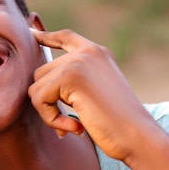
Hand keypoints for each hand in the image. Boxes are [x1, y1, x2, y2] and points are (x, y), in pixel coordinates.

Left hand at [29, 29, 162, 161]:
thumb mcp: (95, 94)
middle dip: (48, 102)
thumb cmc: (118, 124)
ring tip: (73, 125)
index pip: (65, 38)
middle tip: (69, 123)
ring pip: (36, 87)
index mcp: (97, 54)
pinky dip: (51, 119)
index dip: (46, 36)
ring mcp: (78, 62)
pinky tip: (75, 128)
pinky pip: (39, 99)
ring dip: (48, 113)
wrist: (137, 135)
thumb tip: (39, 83)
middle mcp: (87, 52)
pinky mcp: (70, 76)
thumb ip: (73, 82)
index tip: (31, 33)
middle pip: (41, 73)